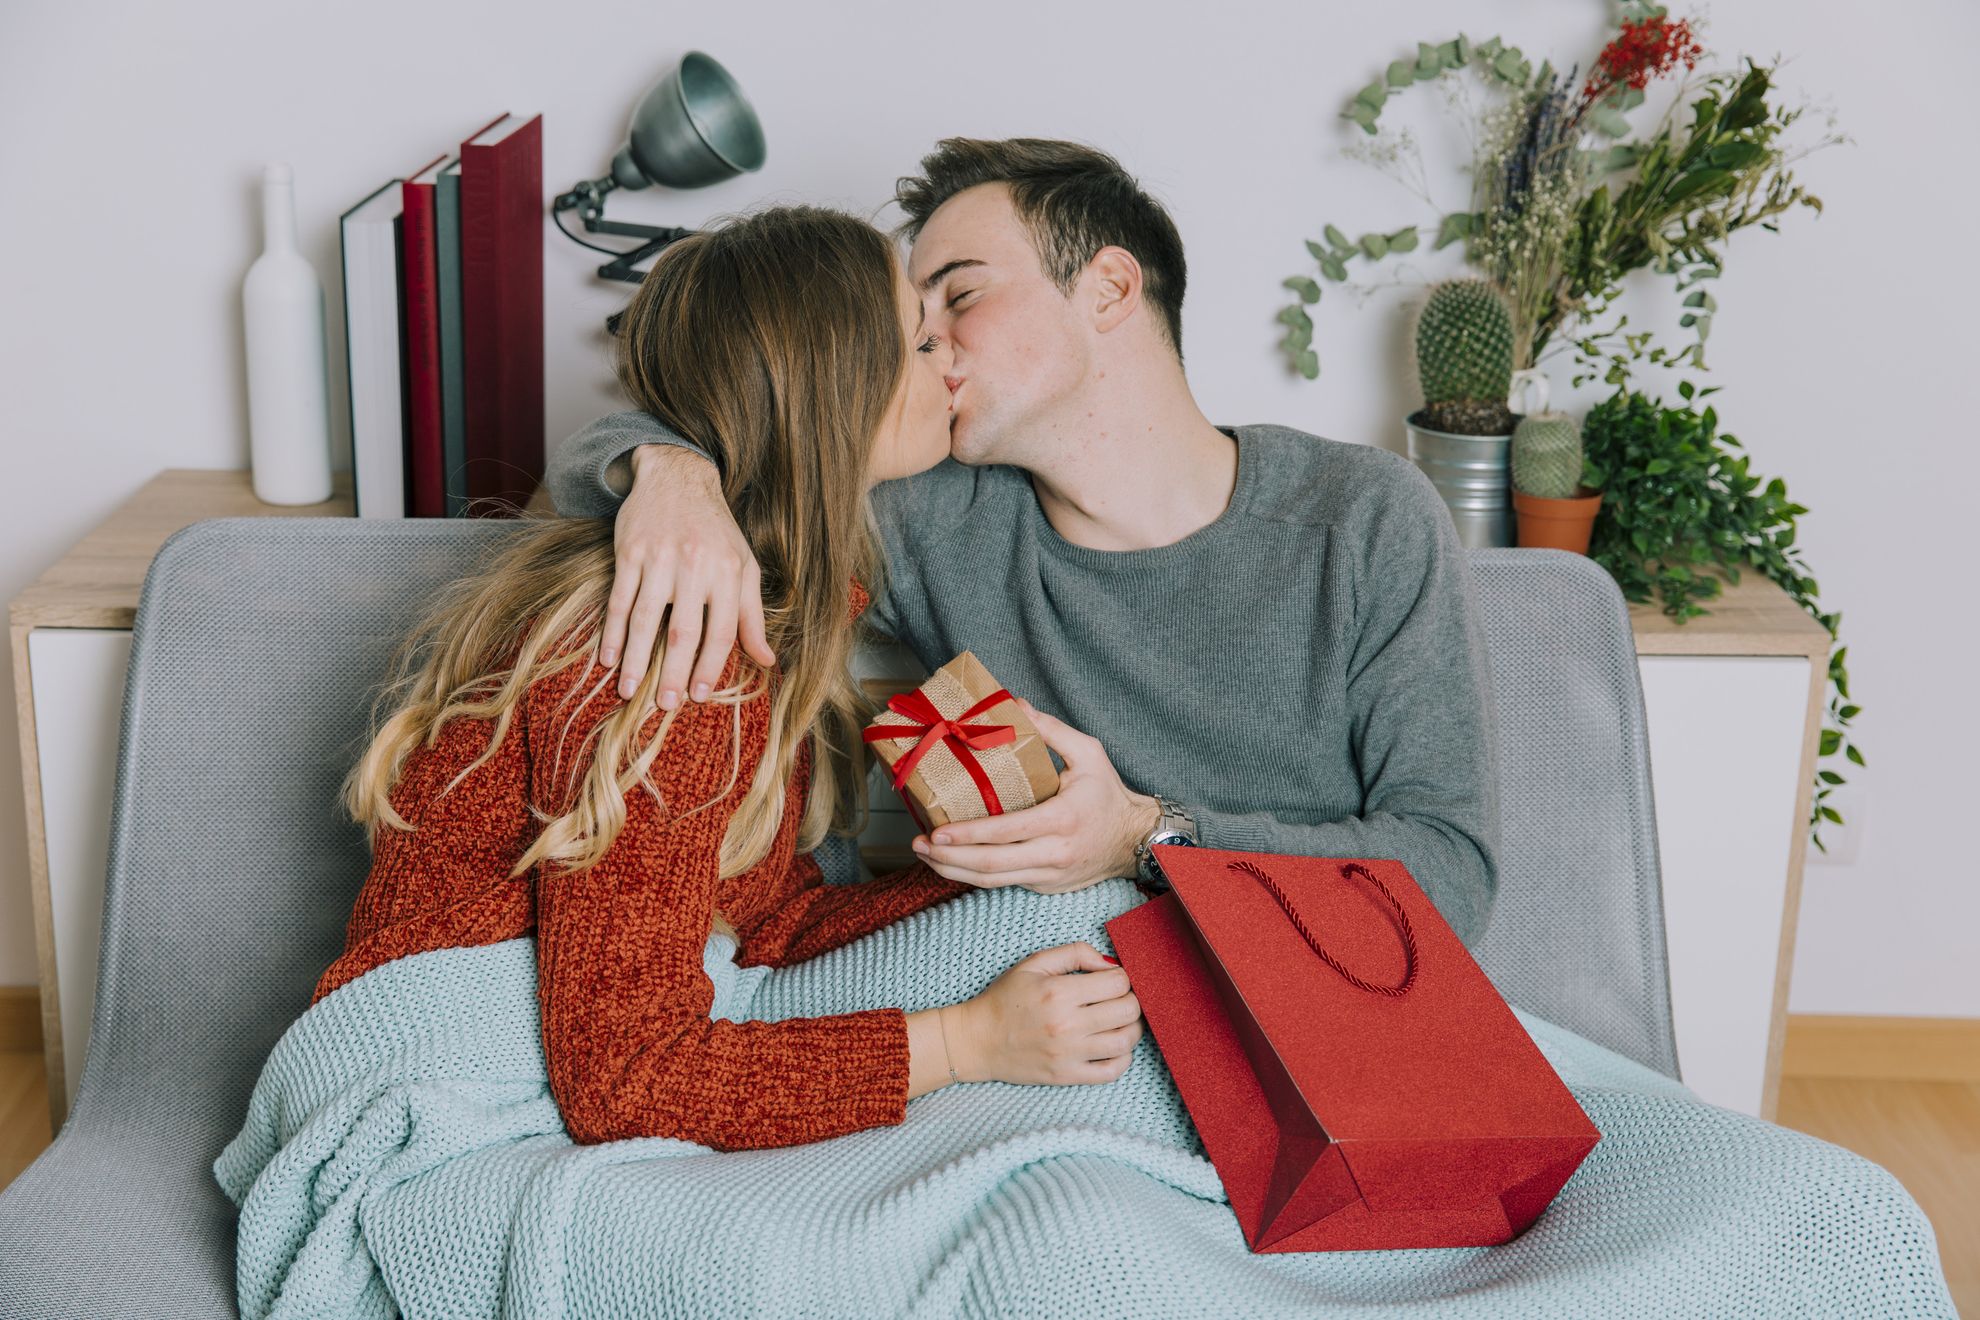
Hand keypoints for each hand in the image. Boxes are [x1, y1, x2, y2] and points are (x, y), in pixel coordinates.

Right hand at [598, 444, 774, 702]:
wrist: (678, 476)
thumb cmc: (716, 531)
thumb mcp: (743, 566)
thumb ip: (752, 615)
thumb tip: (767, 661)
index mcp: (728, 572)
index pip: (722, 631)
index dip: (710, 666)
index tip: (698, 696)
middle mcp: (695, 566)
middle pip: (683, 631)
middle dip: (674, 673)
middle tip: (665, 706)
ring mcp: (659, 558)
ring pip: (644, 618)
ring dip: (635, 659)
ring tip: (629, 691)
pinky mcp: (629, 551)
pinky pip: (619, 598)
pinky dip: (611, 631)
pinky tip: (607, 658)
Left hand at [911, 697, 1160, 893]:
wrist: (1134, 840)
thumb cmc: (1109, 794)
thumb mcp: (1089, 753)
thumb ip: (1051, 730)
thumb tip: (1015, 705)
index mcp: (1061, 819)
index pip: (1006, 832)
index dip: (968, 835)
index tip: (937, 831)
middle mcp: (1054, 853)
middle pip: (992, 864)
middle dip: (949, 858)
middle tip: (919, 844)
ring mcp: (1048, 875)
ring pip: (993, 881)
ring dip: (954, 871)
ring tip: (925, 856)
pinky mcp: (1044, 885)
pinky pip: (1004, 882)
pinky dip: (974, 874)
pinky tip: (953, 860)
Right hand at [951, 942, 1141, 1084]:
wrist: (978, 1040)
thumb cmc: (1006, 999)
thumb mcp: (1034, 964)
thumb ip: (1075, 953)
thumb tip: (1110, 963)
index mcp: (1059, 992)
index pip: (1118, 982)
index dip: (1122, 976)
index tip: (1112, 979)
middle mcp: (1067, 1024)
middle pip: (1128, 1010)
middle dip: (1131, 999)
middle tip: (1120, 998)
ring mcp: (1069, 1054)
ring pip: (1126, 1040)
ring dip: (1132, 1027)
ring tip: (1120, 1020)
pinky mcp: (1068, 1076)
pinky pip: (1112, 1071)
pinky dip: (1123, 1058)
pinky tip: (1114, 1046)